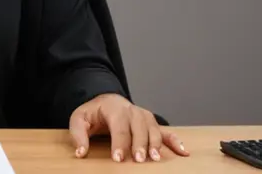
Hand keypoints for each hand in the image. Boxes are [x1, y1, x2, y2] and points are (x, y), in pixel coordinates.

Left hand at [68, 93, 188, 162]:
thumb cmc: (94, 112)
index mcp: (114, 108)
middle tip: (138, 160)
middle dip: (139, 144)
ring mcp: (144, 116)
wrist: (107, 101)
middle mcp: (132, 110)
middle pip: (139, 127)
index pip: (118, 126)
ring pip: (153, 129)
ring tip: (154, 159)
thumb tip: (80, 152)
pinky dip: (175, 140)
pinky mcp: (151, 124)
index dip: (119, 143)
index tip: (118, 158)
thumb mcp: (79, 118)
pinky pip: (166, 131)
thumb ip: (78, 134)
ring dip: (155, 144)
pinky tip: (183, 152)